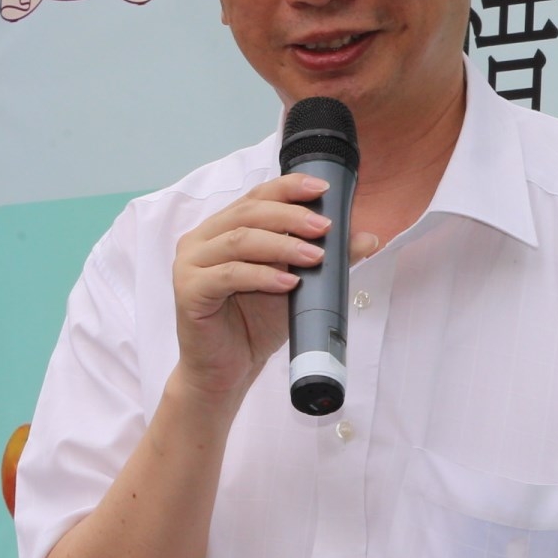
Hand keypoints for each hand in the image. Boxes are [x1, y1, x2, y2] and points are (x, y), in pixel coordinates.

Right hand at [168, 175, 377, 406]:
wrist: (228, 369)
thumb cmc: (258, 322)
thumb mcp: (299, 284)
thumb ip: (326, 258)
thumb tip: (369, 238)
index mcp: (223, 227)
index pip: (257, 196)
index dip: (288, 188)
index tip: (322, 190)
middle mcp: (202, 238)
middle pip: (248, 213)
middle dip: (291, 217)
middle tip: (325, 227)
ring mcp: (190, 263)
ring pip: (239, 240)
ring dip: (282, 245)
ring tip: (315, 256)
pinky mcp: (188, 290)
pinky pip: (228, 275)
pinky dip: (262, 276)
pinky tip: (288, 282)